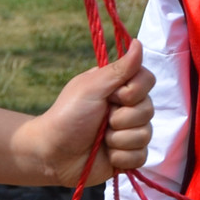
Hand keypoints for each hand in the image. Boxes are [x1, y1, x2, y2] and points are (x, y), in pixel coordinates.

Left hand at [25, 41, 153, 184]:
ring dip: (119, 139)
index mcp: (119, 88)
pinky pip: (141, 157)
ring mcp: (129, 133)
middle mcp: (127, 109)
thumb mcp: (91, 87)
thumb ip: (119, 68)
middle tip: (102, 120)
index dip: (133, 90)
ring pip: (145, 134)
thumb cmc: (66, 116)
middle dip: (122, 118)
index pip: (148, 80)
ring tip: (101, 140)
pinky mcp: (128, 156)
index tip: (113, 95)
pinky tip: (106, 155)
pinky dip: (121, 157)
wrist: (51, 153)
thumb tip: (138, 42)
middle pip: (149, 109)